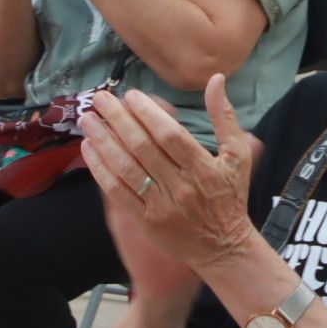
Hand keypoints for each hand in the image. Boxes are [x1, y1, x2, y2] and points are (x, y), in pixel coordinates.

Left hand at [80, 79, 260, 291]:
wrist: (223, 248)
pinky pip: (118, 193)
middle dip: (119, 120)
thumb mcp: (238, 156)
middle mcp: (181, 187)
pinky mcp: (145, 221)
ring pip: (126, 169)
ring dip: (104, 142)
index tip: (131, 96)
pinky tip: (90, 150)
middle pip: (143, 148)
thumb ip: (224, 117)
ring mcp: (161, 206)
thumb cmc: (231, 196)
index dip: (148, 114)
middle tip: (101, 99)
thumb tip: (216, 79)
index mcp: (204, 168)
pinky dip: (101, 170)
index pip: (170, 136)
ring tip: (89, 120)